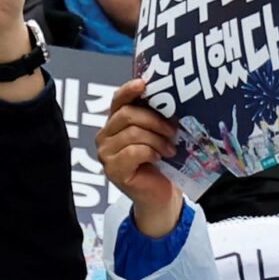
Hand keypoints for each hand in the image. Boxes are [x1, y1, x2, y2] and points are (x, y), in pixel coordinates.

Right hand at [97, 79, 183, 236]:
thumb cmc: (161, 163)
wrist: (161, 195)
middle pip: (126, 115)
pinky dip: (151, 153)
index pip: (118, 100)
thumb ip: (154, 117)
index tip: (144, 84)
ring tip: (170, 149)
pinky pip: (133, 151)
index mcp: (115, 123)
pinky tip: (158, 159)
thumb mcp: (158, 134)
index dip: (129, 90)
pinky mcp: (112, 170)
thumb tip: (170, 98)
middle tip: (173, 130)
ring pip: (132, 133)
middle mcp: (105, 136)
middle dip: (154, 120)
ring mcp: (105, 154)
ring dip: (157, 140)